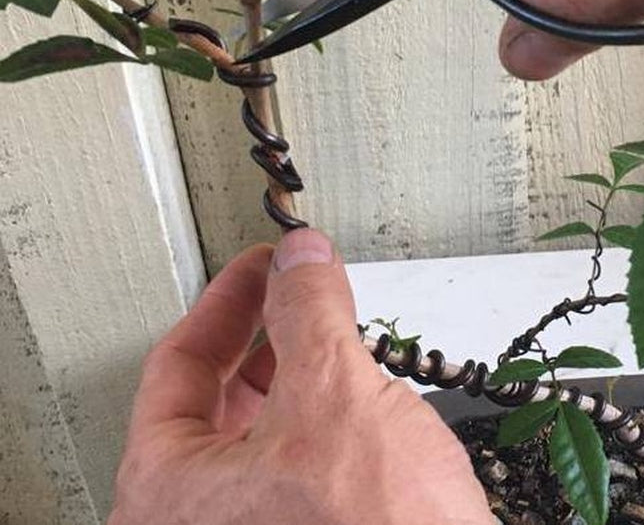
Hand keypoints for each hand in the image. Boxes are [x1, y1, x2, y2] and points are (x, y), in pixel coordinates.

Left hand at [109, 230, 492, 524]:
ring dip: (300, 367)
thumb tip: (299, 258)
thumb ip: (307, 310)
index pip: (177, 366)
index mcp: (168, 492)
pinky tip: (361, 392)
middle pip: (216, 395)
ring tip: (336, 331)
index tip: (264, 263)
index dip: (227, 299)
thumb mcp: (331, 392)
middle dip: (267, 332)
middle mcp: (198, 519)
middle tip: (299, 287)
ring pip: (262, 424)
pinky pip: (297, 456)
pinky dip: (323, 410)